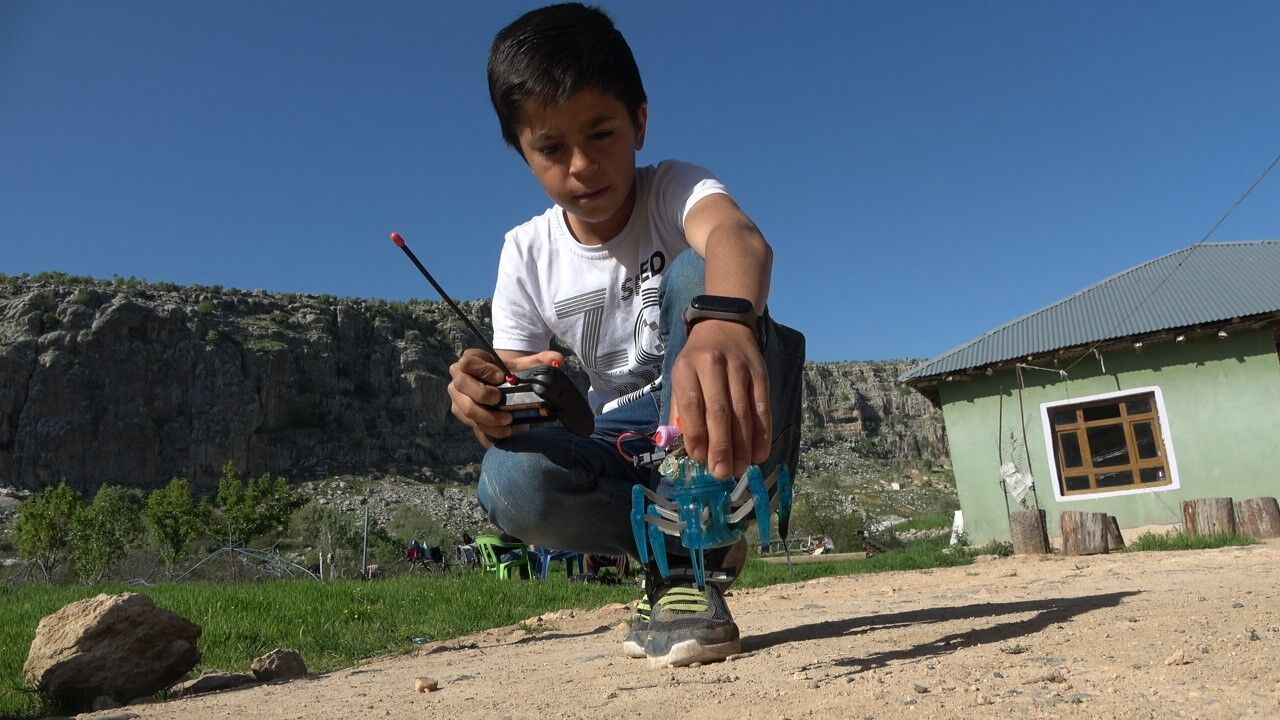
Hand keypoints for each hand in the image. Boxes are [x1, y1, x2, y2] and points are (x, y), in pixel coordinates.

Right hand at [448, 348, 565, 440]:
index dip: (483, 371)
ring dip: (488, 418)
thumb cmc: (510, 374)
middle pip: (461, 386)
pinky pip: (472, 424)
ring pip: (466, 409)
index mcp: (471, 360)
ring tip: (509, 421)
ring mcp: (458, 397)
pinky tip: (505, 430)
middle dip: (483, 395)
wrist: (503, 388)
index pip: (468, 362)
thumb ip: (541, 360)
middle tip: (501, 401)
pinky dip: (489, 429)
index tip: (501, 377)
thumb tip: (559, 360)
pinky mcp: (462, 414)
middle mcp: (458, 377)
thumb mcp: (525, 366)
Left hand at [669, 320, 770, 479]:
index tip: (699, 459)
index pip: (692, 404)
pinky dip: (762, 433)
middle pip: (719, 411)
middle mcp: (713, 366)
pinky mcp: (761, 374)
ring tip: (740, 469)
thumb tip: (687, 448)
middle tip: (722, 473)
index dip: (696, 433)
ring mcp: (740, 369)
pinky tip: (759, 453)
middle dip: (721, 446)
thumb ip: (681, 410)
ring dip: (743, 445)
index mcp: (687, 368)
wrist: (725, 324)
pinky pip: (762, 407)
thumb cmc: (698, 359)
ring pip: (743, 412)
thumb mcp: (680, 376)